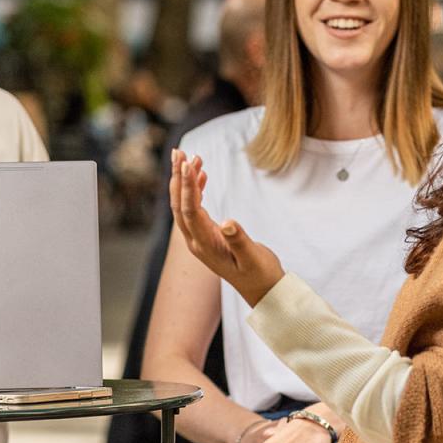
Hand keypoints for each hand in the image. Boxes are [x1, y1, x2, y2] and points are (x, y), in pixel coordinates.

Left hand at [168, 148, 284, 306]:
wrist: (263, 291)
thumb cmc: (261, 276)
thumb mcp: (253, 258)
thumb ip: (240, 240)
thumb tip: (227, 222)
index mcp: (205, 245)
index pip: (190, 211)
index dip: (187, 186)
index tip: (188, 163)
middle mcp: (197, 242)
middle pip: (180, 205)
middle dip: (178, 177)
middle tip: (179, 151)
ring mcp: (200, 239)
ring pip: (185, 206)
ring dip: (185, 181)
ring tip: (190, 156)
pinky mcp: (207, 236)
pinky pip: (195, 209)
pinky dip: (196, 190)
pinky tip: (201, 175)